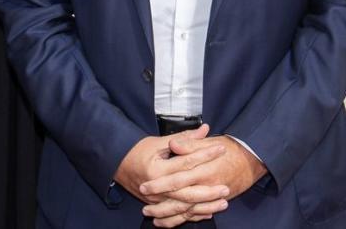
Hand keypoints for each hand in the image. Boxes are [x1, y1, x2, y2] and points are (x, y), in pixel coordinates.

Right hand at [115, 125, 231, 224]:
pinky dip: (193, 215)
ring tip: (223, 202)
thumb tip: (205, 129)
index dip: (205, 155)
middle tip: (226, 187)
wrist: (119, 165)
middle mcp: (157, 187)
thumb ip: (184, 138)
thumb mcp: (159, 141)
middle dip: (208, 192)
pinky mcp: (158, 205)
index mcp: (157, 169)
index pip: (186, 163)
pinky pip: (177, 216)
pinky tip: (208, 212)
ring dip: (205, 206)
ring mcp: (157, 200)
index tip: (221, 150)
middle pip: (187, 192)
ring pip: (184, 207)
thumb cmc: (139, 151)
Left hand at [139, 135, 266, 225]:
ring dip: (169, 216)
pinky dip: (183, 220)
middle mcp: (208, 186)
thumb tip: (174, 144)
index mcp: (204, 170)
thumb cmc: (231, 148)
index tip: (144, 186)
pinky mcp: (215, 202)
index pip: (178, 180)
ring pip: (188, 211)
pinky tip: (169, 222)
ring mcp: (213, 197)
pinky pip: (197, 215)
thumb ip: (190, 144)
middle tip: (144, 207)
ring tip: (152, 217)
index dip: (160, 184)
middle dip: (161, 205)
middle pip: (180, 200)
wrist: (252, 159)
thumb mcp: (210, 142)